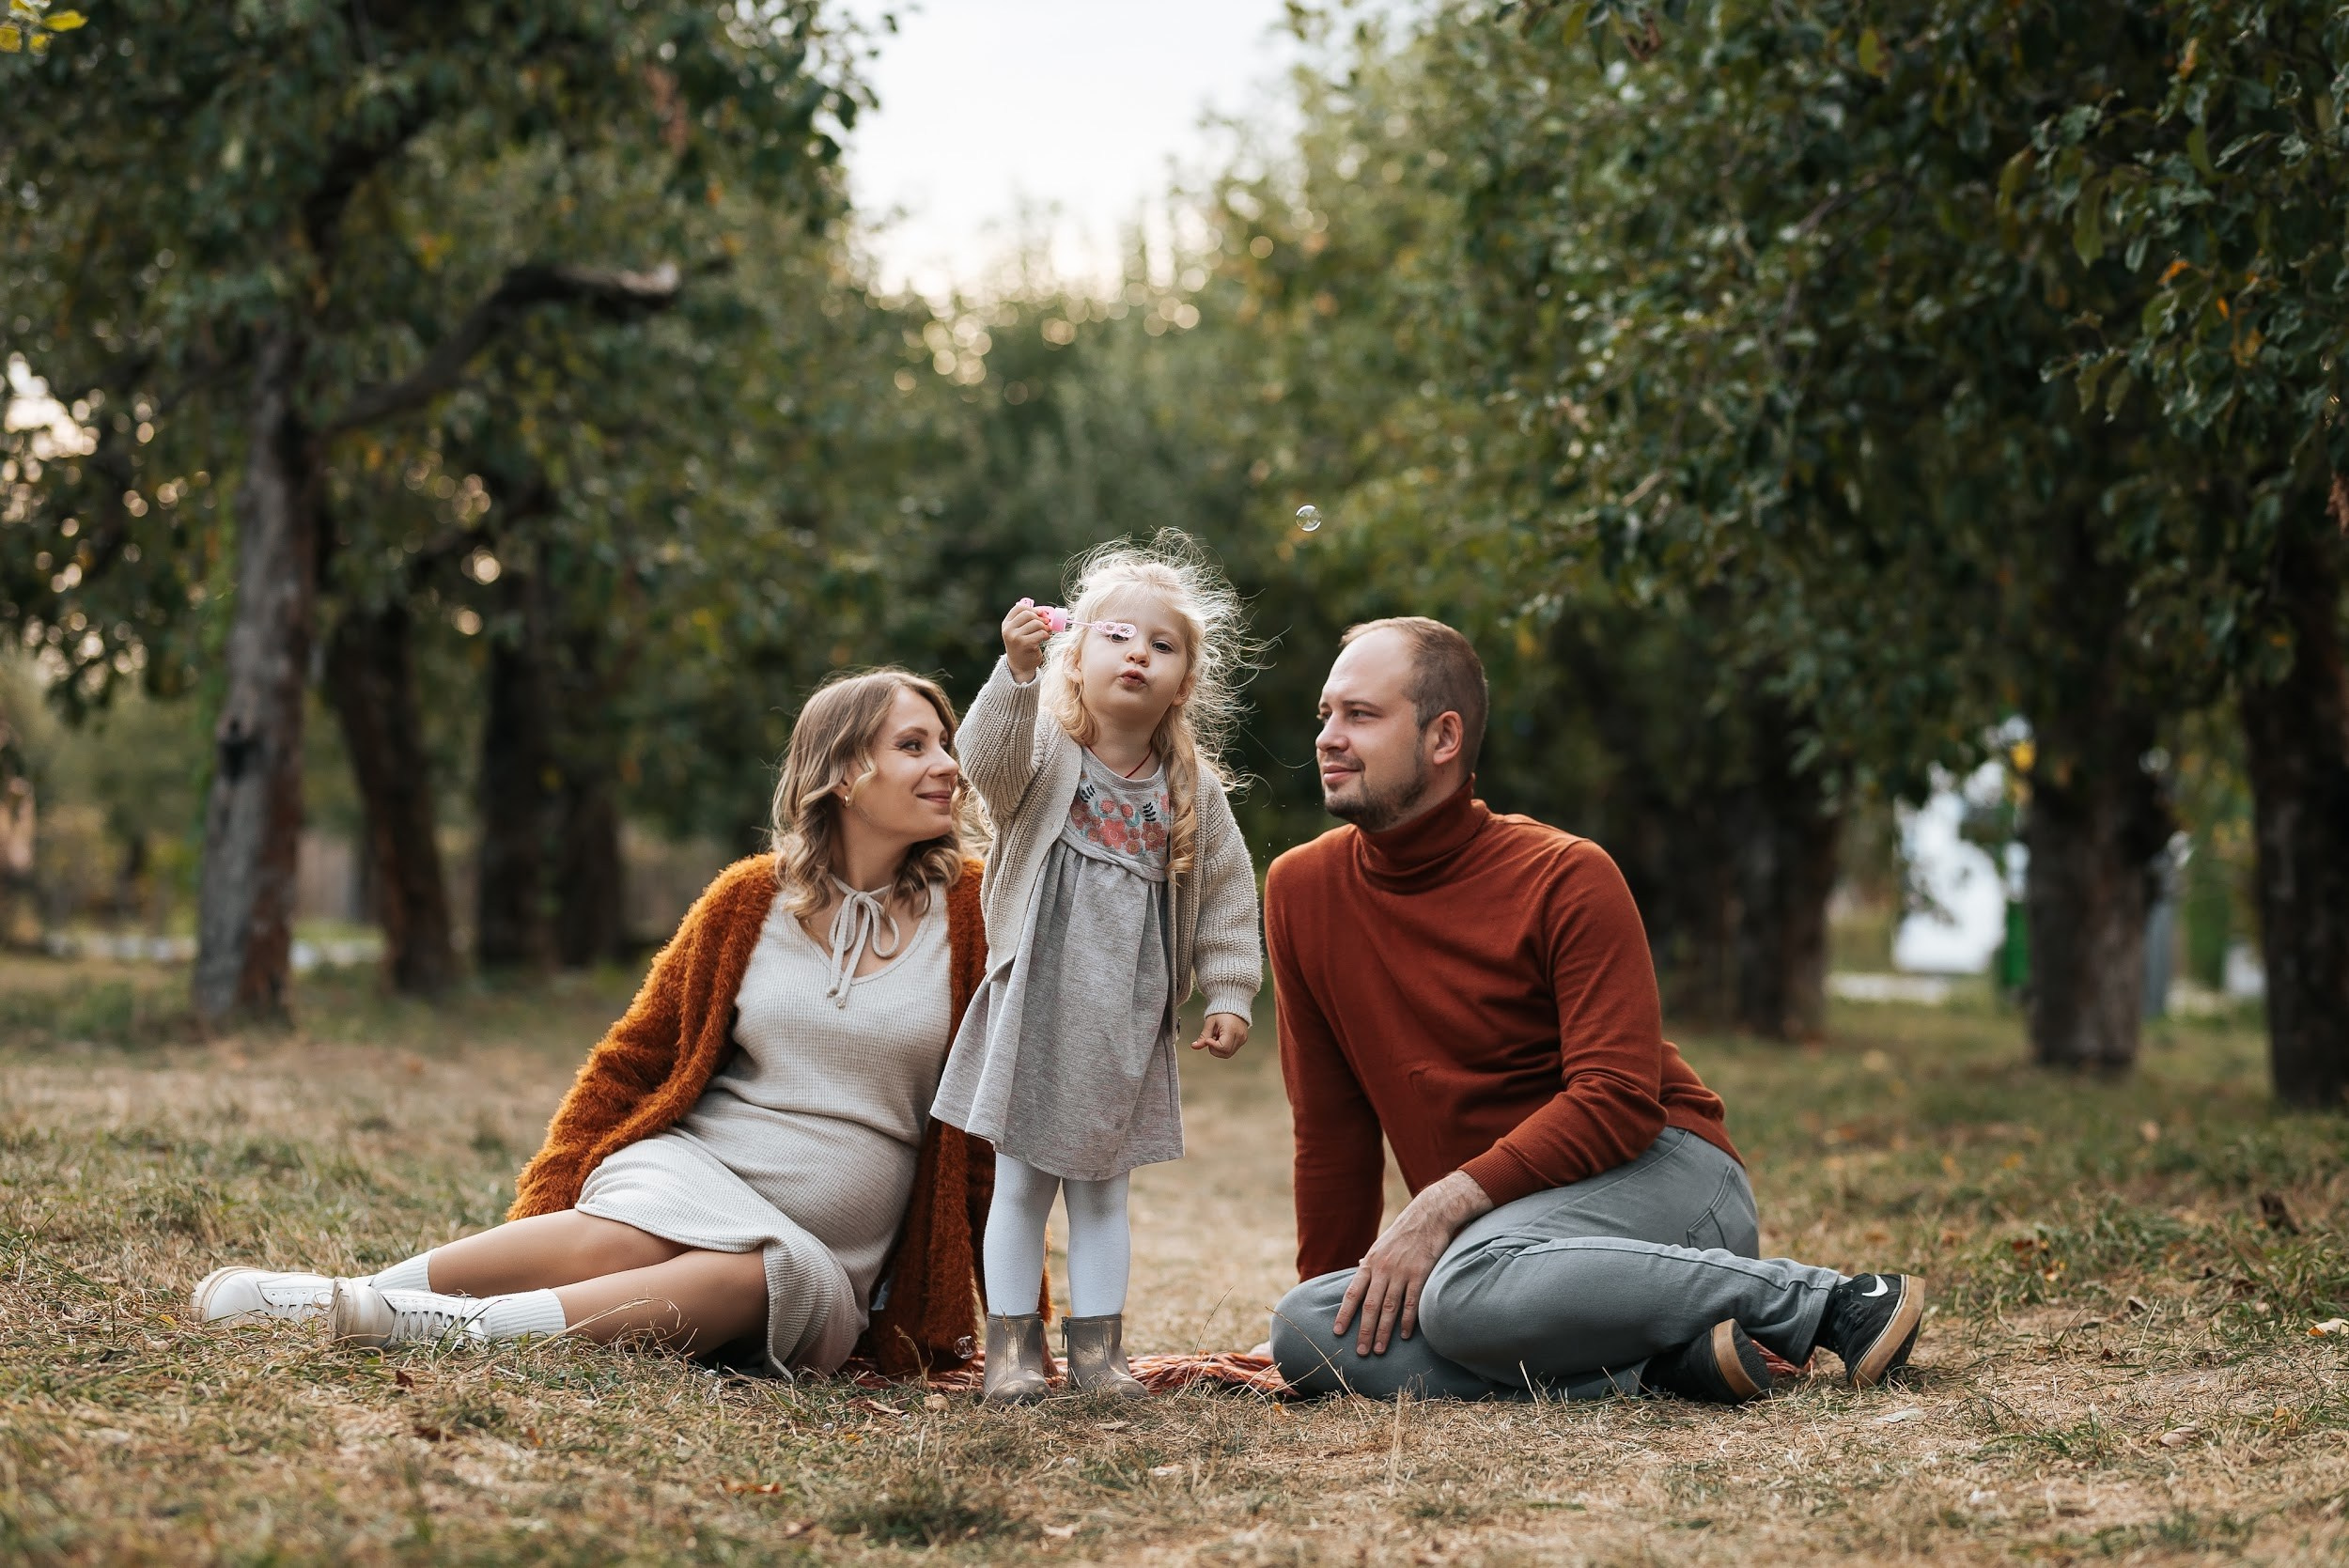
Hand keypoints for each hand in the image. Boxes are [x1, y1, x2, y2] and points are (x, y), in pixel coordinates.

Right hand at [1002, 598, 1052, 680]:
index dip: (1032, 609)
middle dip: (1040, 618)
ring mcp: (1016, 637)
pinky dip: (1046, 635)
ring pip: (1036, 623)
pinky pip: (1041, 633)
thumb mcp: (1020, 632)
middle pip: (1028, 614)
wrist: (1020, 666)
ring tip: (1046, 632)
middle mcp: (1008, 630)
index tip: (1040, 613)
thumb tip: (1044, 612)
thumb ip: (1028, 621)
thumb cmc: (1023, 646)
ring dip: (1045, 627)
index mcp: (1006, 624)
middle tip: (1046, 623)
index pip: (1019, 608)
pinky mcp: (1025, 644)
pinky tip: (1045, 638)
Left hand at [1190, 1012, 1248, 1058]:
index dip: (1213, 1046)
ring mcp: (1243, 1039)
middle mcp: (1240, 1036)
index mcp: (1231, 1030)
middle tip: (1211, 1039)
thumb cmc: (1221, 1012)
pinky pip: (1232, 1050)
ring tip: (1217, 1037)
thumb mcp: (1210, 1023)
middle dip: (1215, 1049)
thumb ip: (1203, 1036)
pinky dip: (1224, 1047)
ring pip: (1228, 1054)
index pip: (1223, 1047)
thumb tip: (1194, 1046)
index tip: (1208, 1039)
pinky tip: (1222, 1038)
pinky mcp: (1243, 1040)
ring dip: (1219, 1049)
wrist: (1232, 1005)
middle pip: (1226, 1053)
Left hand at [1332, 1170, 1492, 1355]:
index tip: (1337, 1332)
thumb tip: (1358, 1269)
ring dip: (1382, 1331)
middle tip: (1359, 1352)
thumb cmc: (1403, 1234)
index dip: (1344, 1314)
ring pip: (1389, 1308)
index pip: (1352, 1293)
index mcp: (1370, 1263)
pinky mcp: (1420, 1274)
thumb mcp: (1380, 1246)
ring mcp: (1401, 1273)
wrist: (1428, 1216)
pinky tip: (1404, 1336)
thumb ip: (1370, 1263)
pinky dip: (1408, 1321)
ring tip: (1377, 1349)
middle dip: (1363, 1331)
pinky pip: (1412, 1302)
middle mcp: (1382, 1270)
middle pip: (1369, 1306)